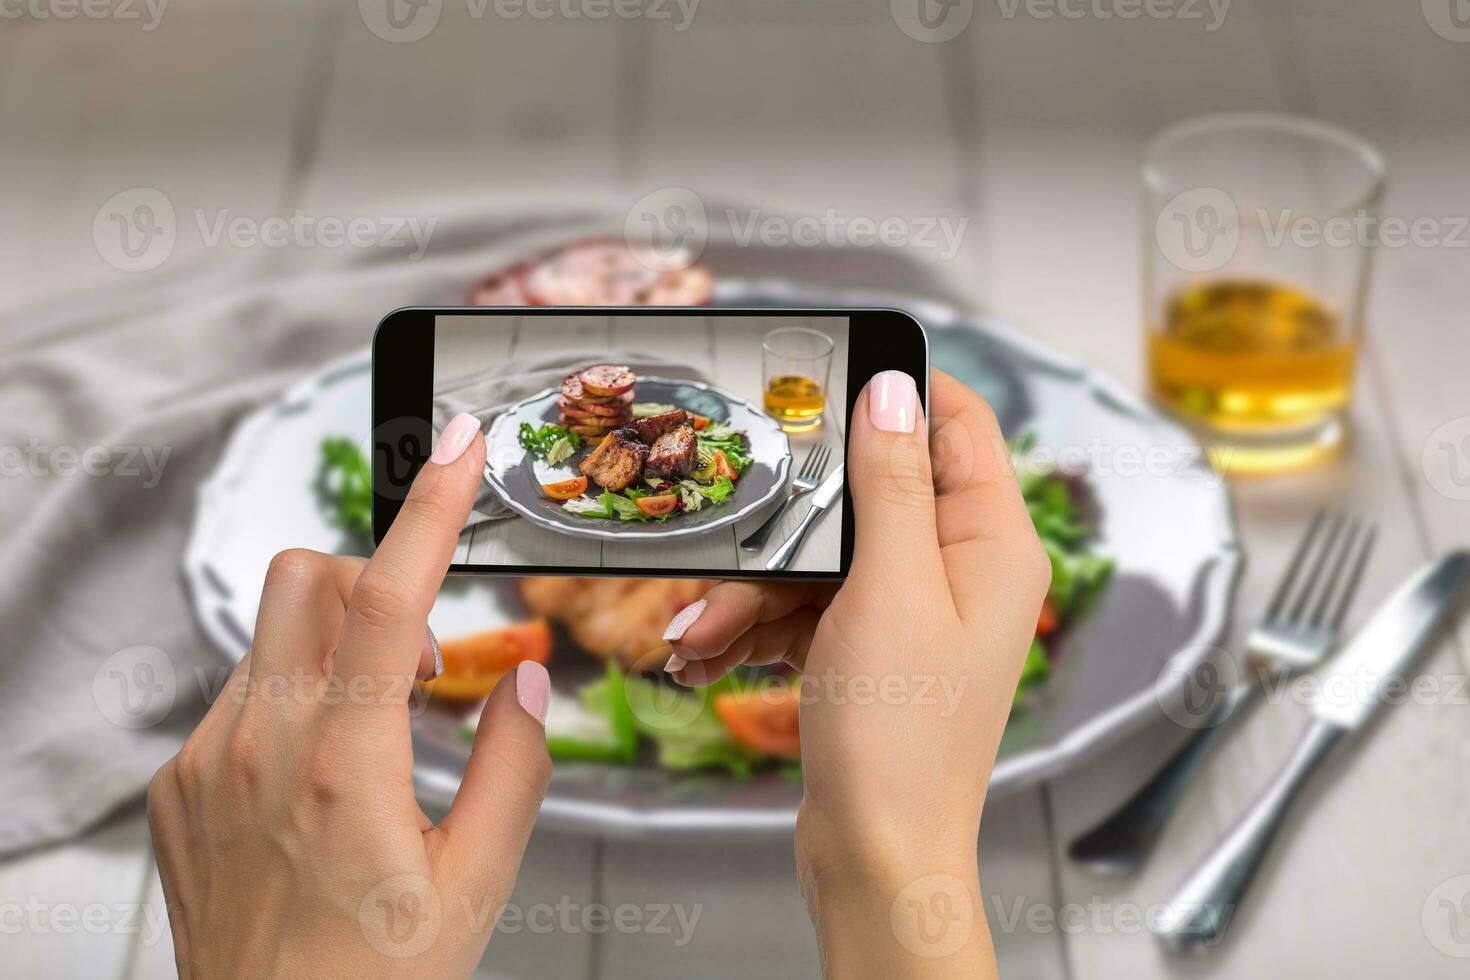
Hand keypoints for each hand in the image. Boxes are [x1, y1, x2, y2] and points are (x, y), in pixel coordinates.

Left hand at [147, 413, 550, 977]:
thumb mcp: (477, 884)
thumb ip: (513, 766)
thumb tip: (520, 678)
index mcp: (345, 767)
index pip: (392, 598)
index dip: (431, 506)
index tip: (458, 445)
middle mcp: (257, 748)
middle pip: (307, 578)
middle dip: (373, 583)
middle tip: (419, 660)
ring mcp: (203, 764)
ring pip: (271, 636)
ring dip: (336, 650)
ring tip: (372, 738)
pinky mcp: (173, 786)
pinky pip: (236, 696)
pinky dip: (290, 702)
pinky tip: (315, 780)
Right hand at [661, 370, 1049, 975]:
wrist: (875, 857)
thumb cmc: (902, 737)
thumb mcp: (890, 589)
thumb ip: (892, 483)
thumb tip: (893, 389)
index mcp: (991, 543)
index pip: (958, 423)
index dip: (896, 389)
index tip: (823, 374)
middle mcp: (959, 569)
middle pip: (867, 494)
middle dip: (788, 523)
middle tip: (731, 534)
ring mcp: (911, 611)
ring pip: (821, 557)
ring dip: (753, 590)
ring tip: (695, 631)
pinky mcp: (868, 648)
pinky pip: (805, 608)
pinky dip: (755, 626)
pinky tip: (706, 652)